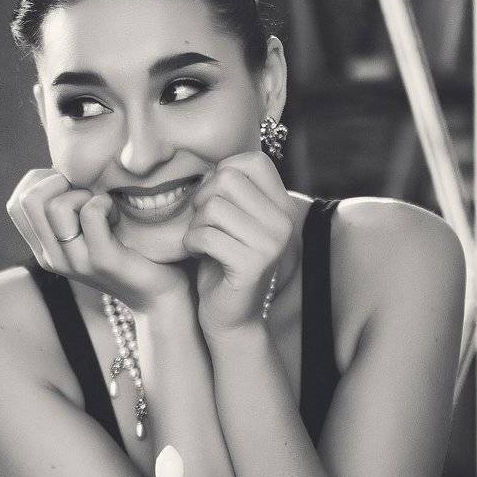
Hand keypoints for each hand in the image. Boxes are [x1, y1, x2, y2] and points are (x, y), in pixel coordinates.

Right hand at [6, 169, 186, 309]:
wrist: (156, 293)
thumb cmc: (124, 249)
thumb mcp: (85, 229)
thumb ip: (65, 207)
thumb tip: (57, 169)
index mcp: (42, 248)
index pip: (15, 205)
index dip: (38, 182)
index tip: (68, 185)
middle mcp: (51, 258)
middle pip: (29, 201)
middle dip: (58, 182)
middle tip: (86, 192)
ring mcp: (74, 261)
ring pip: (56, 207)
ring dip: (83, 194)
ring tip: (102, 206)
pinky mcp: (101, 260)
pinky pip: (91, 213)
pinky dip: (105, 202)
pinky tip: (117, 214)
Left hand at [183, 152, 293, 338]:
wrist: (230, 316)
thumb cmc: (223, 261)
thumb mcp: (233, 219)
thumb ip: (232, 190)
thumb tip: (211, 160)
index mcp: (283, 206)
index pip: (252, 161)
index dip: (222, 172)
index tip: (214, 200)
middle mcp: (284, 221)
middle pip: (227, 180)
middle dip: (202, 201)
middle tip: (204, 225)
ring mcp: (272, 243)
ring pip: (212, 207)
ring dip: (195, 227)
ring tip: (204, 244)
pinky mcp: (252, 264)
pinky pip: (205, 235)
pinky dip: (192, 246)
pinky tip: (201, 258)